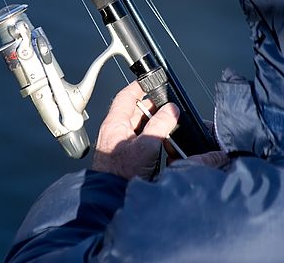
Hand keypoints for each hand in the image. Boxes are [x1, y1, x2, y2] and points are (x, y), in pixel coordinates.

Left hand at [91, 82, 228, 179]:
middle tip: (170, 105)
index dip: (138, 87)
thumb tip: (171, 110)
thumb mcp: (145, 147)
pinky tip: (166, 145)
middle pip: (137, 112)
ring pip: (143, 128)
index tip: (151, 81)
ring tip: (171, 125)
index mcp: (115, 124)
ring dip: (157, 125)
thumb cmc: (120, 175)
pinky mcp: (130, 160)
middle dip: (154, 108)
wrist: (112, 202)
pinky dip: (156, 141)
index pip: (125, 97)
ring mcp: (123, 147)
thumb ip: (160, 126)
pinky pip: (145, 143)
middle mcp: (117, 133)